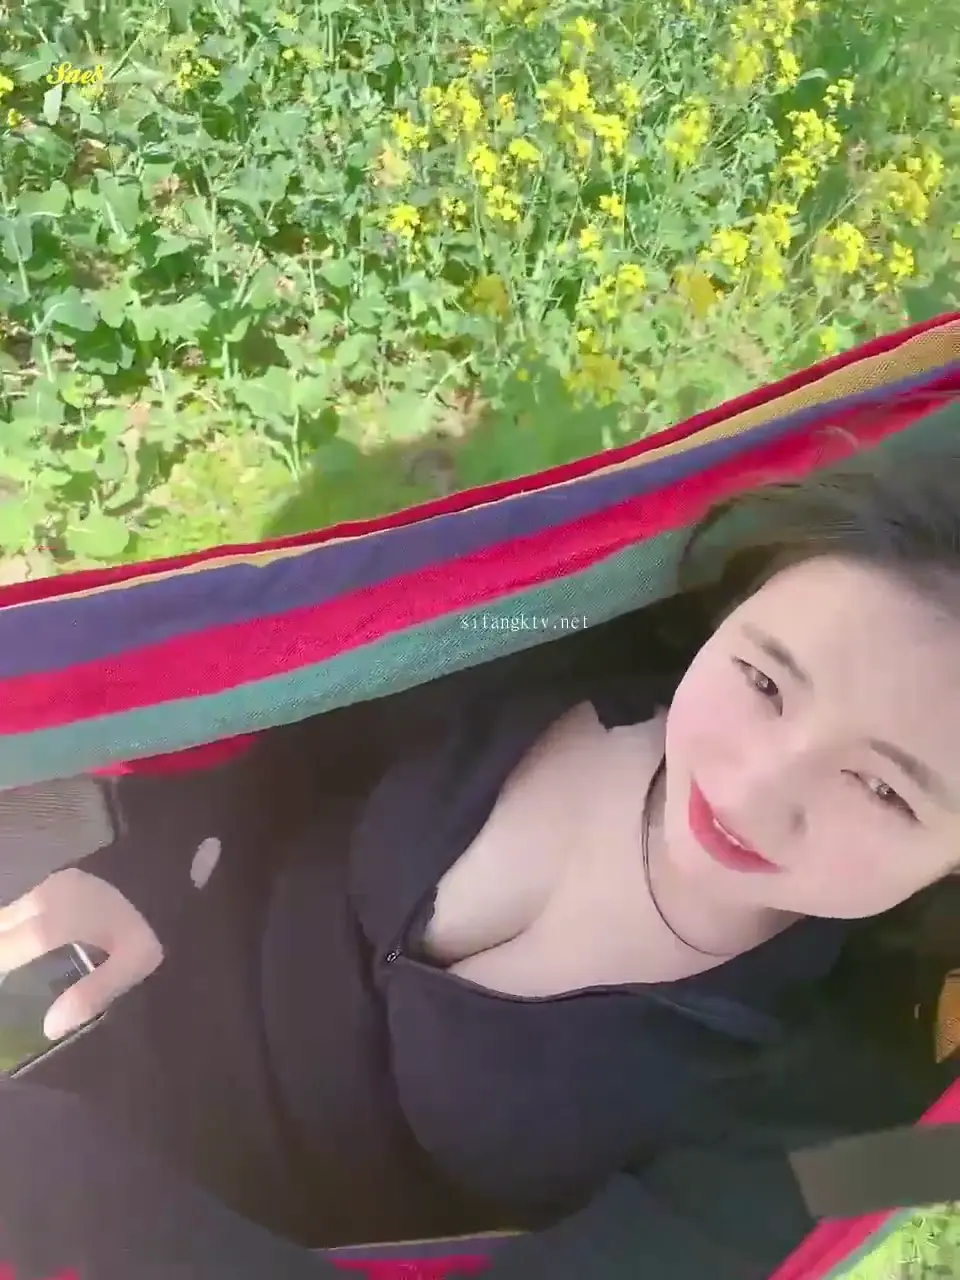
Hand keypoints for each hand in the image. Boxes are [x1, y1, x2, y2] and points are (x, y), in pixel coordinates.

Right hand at [0, 867, 163, 1040]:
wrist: (169, 880)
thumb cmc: (149, 926)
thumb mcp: (133, 964)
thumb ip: (91, 994)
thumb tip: (49, 1027)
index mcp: (58, 921)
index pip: (7, 948)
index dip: (0, 965)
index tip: (1, 987)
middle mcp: (47, 898)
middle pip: (4, 928)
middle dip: (1, 951)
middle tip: (7, 975)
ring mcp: (52, 884)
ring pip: (11, 914)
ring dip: (6, 936)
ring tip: (11, 964)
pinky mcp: (60, 879)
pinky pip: (25, 905)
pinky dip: (17, 924)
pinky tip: (22, 942)